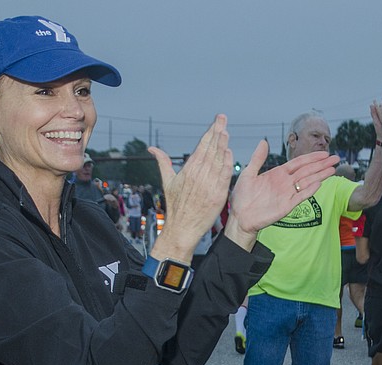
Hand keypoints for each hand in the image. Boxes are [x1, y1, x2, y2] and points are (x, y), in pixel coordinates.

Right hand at [148, 115, 233, 255]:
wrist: (182, 228)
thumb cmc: (174, 206)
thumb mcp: (168, 181)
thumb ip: (162, 162)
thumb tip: (151, 148)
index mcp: (188, 170)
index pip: (201, 146)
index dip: (209, 133)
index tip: (216, 122)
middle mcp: (199, 175)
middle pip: (211, 149)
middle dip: (217, 132)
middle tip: (223, 119)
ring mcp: (210, 185)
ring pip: (219, 160)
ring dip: (223, 144)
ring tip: (226, 131)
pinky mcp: (218, 195)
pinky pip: (225, 175)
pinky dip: (228, 163)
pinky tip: (230, 153)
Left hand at [225, 140, 339, 247]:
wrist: (240, 217)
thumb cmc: (242, 197)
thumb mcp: (248, 174)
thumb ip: (257, 158)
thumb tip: (264, 141)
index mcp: (278, 174)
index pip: (299, 163)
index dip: (312, 158)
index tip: (324, 153)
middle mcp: (285, 183)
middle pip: (307, 171)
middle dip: (321, 164)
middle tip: (336, 158)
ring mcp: (287, 194)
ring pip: (307, 182)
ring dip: (320, 175)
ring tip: (333, 169)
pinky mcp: (287, 206)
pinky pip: (300, 196)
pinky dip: (309, 190)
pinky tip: (318, 184)